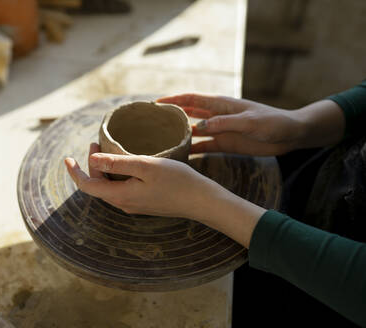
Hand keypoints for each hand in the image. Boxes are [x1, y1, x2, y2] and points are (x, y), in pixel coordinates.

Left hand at [64, 144, 211, 217]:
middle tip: (94, 143)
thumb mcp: (145, 166)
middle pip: (98, 186)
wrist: (201, 201)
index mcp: (121, 196)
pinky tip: (124, 163)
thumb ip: (117, 163)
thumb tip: (92, 159)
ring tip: (106, 149)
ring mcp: (134, 205)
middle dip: (91, 165)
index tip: (67, 158)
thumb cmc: (177, 181)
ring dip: (104, 170)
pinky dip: (116, 175)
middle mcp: (124, 204)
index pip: (88, 186)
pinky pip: (121, 189)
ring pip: (109, 187)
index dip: (75, 172)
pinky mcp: (144, 203)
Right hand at [158, 94, 344, 155]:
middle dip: (170, 115)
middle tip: (151, 122)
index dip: (173, 99)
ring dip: (179, 133)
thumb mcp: (249, 121)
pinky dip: (192, 149)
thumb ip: (224, 123)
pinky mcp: (224, 143)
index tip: (155, 104)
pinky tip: (180, 155)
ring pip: (193, 130)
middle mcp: (216, 116)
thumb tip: (199, 126)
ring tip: (160, 140)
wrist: (290, 134)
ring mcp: (219, 130)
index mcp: (221, 105)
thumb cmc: (272, 121)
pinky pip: (203, 146)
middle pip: (188, 113)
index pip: (191, 99)